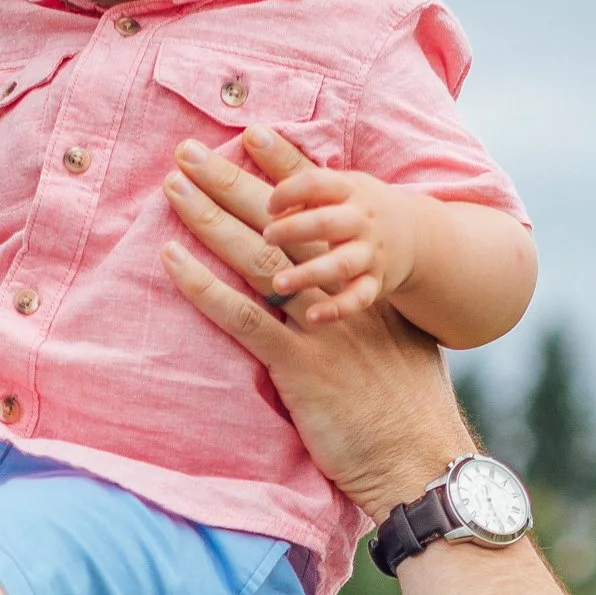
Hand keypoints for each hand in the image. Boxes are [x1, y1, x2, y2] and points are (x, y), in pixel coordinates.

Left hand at [162, 131, 467, 519]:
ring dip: (212, 219)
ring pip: (258, 259)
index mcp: (364, 281)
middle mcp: (342, 291)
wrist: (422, 460)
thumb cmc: (411, 415)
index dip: (286, 170)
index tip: (254, 134)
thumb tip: (346, 307)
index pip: (321, 211)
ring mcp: (322, 327)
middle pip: (280, 222)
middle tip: (190, 150)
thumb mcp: (399, 350)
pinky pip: (246, 318)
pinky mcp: (302, 367)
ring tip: (174, 188)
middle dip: (233, 180)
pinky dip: (205, 289)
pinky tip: (173, 262)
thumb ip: (371, 318)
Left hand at [234, 136, 418, 326]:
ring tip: (278, 283)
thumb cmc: (355, 206)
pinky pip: (359, 299)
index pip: (319, 183)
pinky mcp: (376, 285)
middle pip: (328, 222)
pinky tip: (313, 318)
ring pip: (341, 264)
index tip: (266, 205)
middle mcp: (361, 220)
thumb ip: (289, 163)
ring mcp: (370, 254)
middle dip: (296, 228)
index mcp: (347, 190)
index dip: (290, 190)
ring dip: (310, 273)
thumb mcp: (331, 182)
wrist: (416, 237)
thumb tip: (251, 133)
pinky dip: (338, 309)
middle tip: (266, 236)